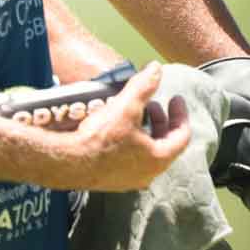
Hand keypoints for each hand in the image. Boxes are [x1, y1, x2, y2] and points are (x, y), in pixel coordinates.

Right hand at [59, 62, 190, 190]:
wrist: (67, 162)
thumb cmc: (100, 137)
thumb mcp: (126, 106)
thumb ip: (144, 86)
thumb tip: (156, 69)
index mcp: (158, 159)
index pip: (182, 136)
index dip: (181, 114)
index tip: (175, 99)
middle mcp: (148, 173)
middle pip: (166, 144)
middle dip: (163, 121)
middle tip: (155, 104)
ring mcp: (131, 180)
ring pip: (148, 152)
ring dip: (147, 130)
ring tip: (136, 113)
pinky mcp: (114, 180)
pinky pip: (132, 159)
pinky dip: (134, 142)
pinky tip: (119, 128)